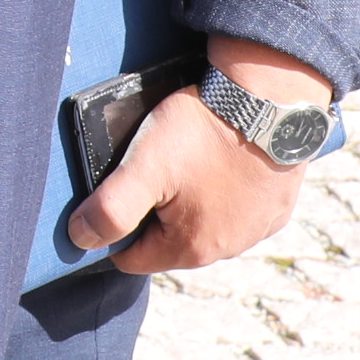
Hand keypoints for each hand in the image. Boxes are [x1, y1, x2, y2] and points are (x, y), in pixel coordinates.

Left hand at [66, 41, 320, 272]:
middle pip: (169, 241)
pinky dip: (224, 191)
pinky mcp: (278, 206)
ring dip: (190, 201)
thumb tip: (81, 239)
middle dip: (153, 212)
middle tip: (153, 166)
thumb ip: (109, 209)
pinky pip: (238, 208)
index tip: (118, 190)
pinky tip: (219, 160)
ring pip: (205, 224)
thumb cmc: (203, 133)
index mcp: (192, 249)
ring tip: (186, 158)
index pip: (132, 258)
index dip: (115, 227)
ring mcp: (258, 228)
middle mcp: (229, 248)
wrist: (269, 101)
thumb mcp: (143, 167)